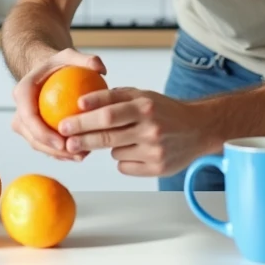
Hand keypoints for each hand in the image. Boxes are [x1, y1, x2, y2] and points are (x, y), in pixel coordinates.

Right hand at [10, 48, 105, 161]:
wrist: (47, 72)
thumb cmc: (57, 65)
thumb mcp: (69, 56)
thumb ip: (85, 59)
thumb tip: (101, 68)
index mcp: (23, 92)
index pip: (28, 116)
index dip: (43, 133)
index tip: (63, 141)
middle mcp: (21, 110)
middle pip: (32, 136)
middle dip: (52, 150)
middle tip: (76, 154)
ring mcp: (26, 123)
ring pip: (38, 145)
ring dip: (58, 154)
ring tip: (81, 156)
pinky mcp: (35, 131)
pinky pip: (46, 145)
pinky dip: (61, 152)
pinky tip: (80, 154)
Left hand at [58, 88, 207, 176]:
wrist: (199, 129)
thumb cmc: (166, 110)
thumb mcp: (144, 96)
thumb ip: (116, 98)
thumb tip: (83, 103)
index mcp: (145, 107)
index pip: (109, 111)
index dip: (86, 115)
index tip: (67, 118)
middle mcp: (150, 128)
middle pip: (106, 135)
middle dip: (81, 136)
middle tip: (64, 139)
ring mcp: (154, 150)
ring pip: (114, 152)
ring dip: (112, 146)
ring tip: (130, 138)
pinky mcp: (157, 168)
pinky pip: (124, 166)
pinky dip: (124, 159)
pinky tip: (139, 150)